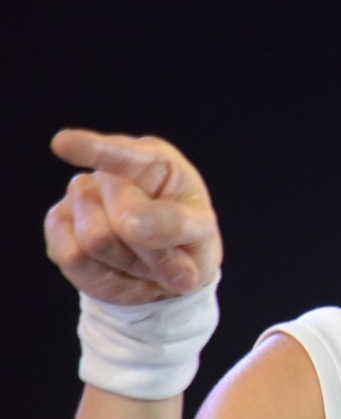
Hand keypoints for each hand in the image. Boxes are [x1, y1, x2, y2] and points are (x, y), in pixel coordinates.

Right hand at [45, 129, 222, 304]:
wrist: (168, 274)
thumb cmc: (189, 241)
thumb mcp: (202, 234)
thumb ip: (177, 224)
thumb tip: (132, 225)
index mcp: (153, 161)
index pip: (121, 154)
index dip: (92, 148)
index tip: (64, 142)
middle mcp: (109, 173)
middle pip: (122, 217)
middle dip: (152, 251)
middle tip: (171, 257)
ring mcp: (79, 199)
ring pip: (95, 241)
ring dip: (130, 264)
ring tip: (146, 260)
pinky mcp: (59, 228)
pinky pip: (74, 259)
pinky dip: (105, 275)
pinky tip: (120, 268)